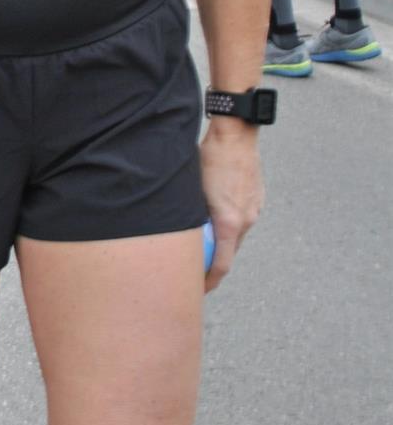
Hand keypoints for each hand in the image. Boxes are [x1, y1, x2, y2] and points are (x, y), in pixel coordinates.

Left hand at [199, 123, 262, 292]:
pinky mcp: (257, 200)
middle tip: (194, 273)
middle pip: (229, 253)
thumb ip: (186, 215)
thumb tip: (167, 233)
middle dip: (213, 265)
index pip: (221, 265)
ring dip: (221, 244)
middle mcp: (246, 220)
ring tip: (203, 247)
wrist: (235, 134)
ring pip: (235, 236)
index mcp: (230, 223)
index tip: (197, 291)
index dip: (209, 282)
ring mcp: (254, 210)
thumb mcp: (190, 189)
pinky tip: (214, 220)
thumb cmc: (207, 157)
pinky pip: (242, 220)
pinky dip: (229, 226)